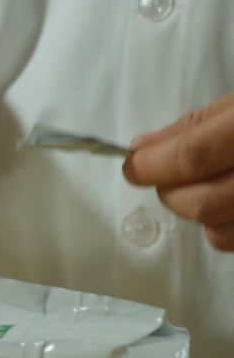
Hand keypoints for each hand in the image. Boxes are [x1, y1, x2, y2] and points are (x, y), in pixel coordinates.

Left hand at [123, 92, 233, 249]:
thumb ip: (195, 126)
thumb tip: (144, 147)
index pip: (194, 156)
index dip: (153, 166)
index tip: (134, 166)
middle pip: (203, 202)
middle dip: (171, 192)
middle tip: (165, 175)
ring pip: (221, 232)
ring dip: (199, 214)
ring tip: (205, 185)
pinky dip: (225, 229)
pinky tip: (232, 204)